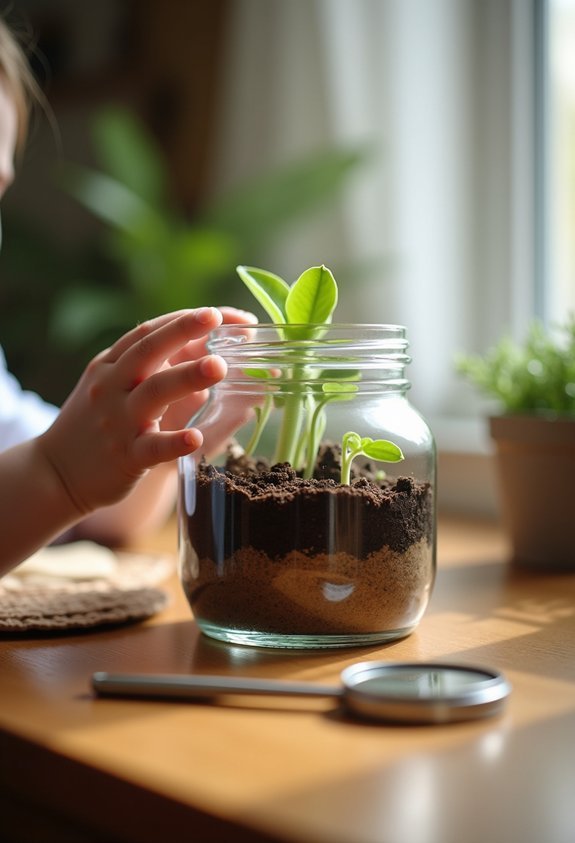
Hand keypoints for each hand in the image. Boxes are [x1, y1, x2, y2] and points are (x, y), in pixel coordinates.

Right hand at [38, 308, 232, 515]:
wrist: (55, 474)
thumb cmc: (93, 425)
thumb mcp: (108, 387)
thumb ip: (144, 368)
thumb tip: (203, 352)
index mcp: (109, 366)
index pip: (145, 333)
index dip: (180, 320)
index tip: (214, 313)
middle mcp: (111, 387)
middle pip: (148, 351)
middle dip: (182, 331)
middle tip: (215, 318)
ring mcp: (118, 421)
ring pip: (154, 392)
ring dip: (187, 377)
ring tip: (219, 366)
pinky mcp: (126, 457)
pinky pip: (153, 447)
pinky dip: (174, 441)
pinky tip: (196, 437)